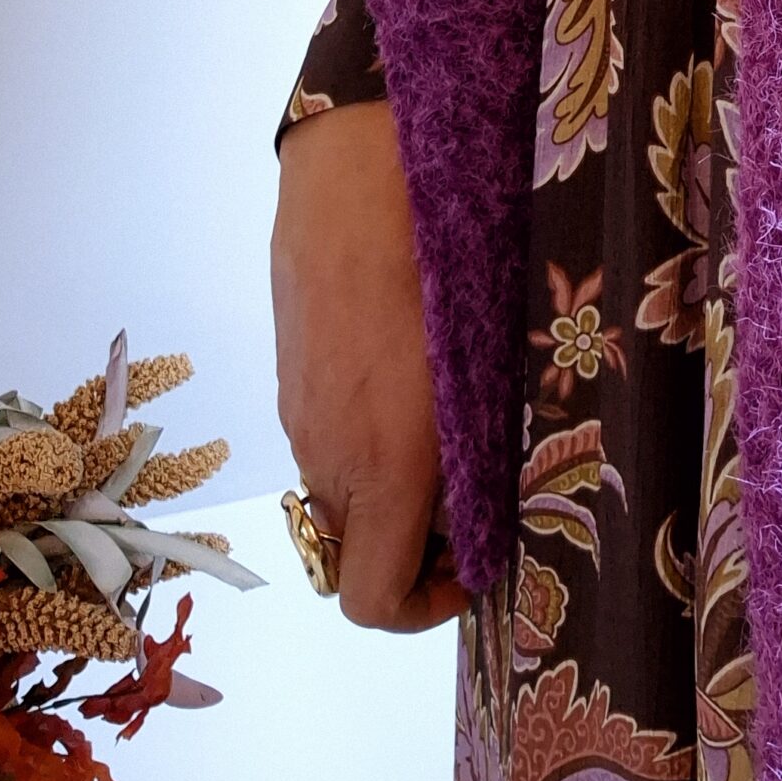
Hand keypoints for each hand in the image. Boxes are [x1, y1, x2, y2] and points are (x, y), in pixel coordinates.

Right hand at [270, 100, 464, 632]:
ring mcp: (298, 412)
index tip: (476, 561)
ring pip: (340, 488)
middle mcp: (329, 455)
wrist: (358, 173)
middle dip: (417, 538)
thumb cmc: (447, 262)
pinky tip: (408, 367)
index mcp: (385, 465)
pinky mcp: (288, 371)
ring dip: (390, 480)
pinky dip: (363, 431)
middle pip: (358, 548)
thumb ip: (482, 445)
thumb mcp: (488, 364)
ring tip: (451, 414)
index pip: (373, 599)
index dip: (427, 606)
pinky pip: (323, 433)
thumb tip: (493, 494)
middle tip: (478, 481)